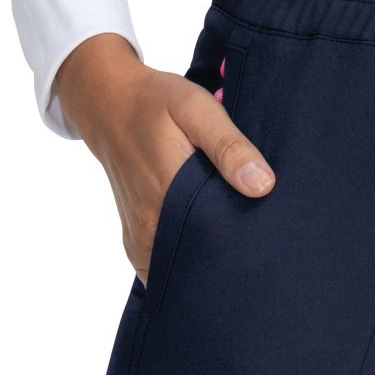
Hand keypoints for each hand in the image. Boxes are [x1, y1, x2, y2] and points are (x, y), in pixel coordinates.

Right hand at [54, 33, 274, 280]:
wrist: (109, 106)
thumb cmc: (155, 104)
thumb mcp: (196, 109)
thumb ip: (229, 146)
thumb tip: (263, 185)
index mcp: (169, 198)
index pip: (216, 249)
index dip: (242, 253)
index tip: (265, 247)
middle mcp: (150, 229)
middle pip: (200, 266)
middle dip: (228, 262)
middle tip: (254, 242)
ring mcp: (141, 241)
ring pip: (182, 270)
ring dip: (206, 263)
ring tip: (232, 241)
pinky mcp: (137, 243)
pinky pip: (165, 268)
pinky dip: (186, 263)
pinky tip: (205, 241)